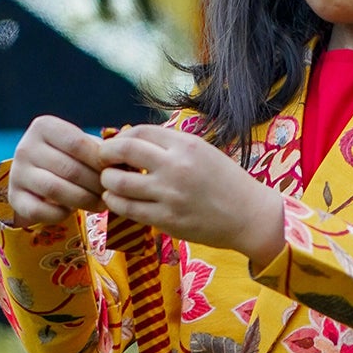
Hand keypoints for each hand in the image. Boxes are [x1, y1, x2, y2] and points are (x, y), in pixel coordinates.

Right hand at [7, 116, 108, 225]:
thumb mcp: (81, 147)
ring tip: (101, 205)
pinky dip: (60, 214)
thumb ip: (102, 150)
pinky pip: (40, 210)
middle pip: (69, 169)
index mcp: (43, 126)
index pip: (77, 143)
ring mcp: (17, 173)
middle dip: (97, 185)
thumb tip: (129, 158)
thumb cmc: (69, 158)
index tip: (117, 174)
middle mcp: (25, 147)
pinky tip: (71, 212)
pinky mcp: (14, 197)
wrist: (36, 178)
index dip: (101, 162)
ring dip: (84, 201)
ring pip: (56, 190)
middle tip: (113, 195)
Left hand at [100, 126, 284, 267]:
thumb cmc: (225, 183)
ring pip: (120, 182)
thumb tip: (133, 142)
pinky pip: (129, 209)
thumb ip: (171, 146)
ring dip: (107, 181)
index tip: (115, 146)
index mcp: (185, 144)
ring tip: (108, 183)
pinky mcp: (168, 219)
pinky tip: (115, 200)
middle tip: (102, 161)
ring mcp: (170, 194)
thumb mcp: (203, 152)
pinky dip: (116, 202)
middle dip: (105, 154)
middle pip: (124, 151)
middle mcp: (176, 166)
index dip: (120, 138)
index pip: (139, 132)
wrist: (249, 216)